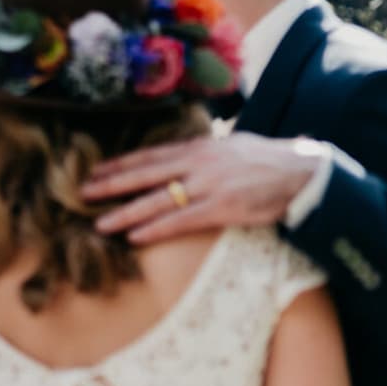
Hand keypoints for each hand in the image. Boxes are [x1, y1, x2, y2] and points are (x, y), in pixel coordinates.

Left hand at [81, 133, 322, 243]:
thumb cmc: (266, 161)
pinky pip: (181, 221)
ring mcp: (209, 185)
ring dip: (125, 213)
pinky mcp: (222, 208)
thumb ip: (199, 155)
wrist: (303, 172)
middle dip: (111, 185)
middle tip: (82, 193)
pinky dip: (156, 229)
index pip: (149, 156)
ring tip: (100, 223)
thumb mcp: (227, 148)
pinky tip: (135, 237)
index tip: (93, 171)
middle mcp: (198, 164)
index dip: (119, 164)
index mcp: (197, 148)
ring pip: (157, 200)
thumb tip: (175, 160)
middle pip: (144, 175)